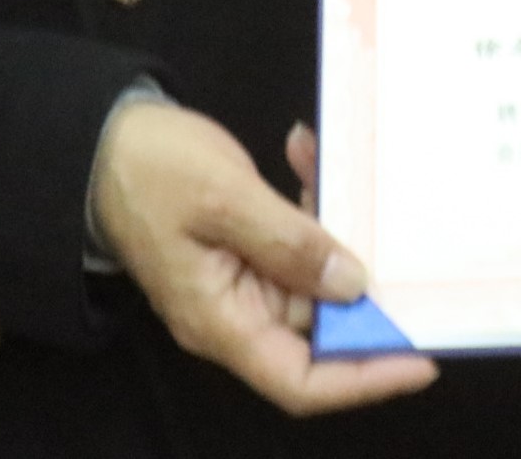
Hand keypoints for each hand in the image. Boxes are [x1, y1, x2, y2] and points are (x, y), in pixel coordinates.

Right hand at [89, 101, 435, 414]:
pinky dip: (307, 197)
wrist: (99, 139)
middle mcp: (235, 313)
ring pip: (313, 274)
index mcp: (222, 323)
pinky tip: (304, 150)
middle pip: (318, 327)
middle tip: (401, 234)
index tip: (421, 357)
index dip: (365, 378)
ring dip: (333, 224)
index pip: (302, 381)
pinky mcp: (244, 244)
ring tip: (331, 165)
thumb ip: (289, 242)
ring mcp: (240, 279)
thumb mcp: (222, 198)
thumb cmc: (148, 172)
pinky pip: (292, 236)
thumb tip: (354, 286)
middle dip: (364, 284)